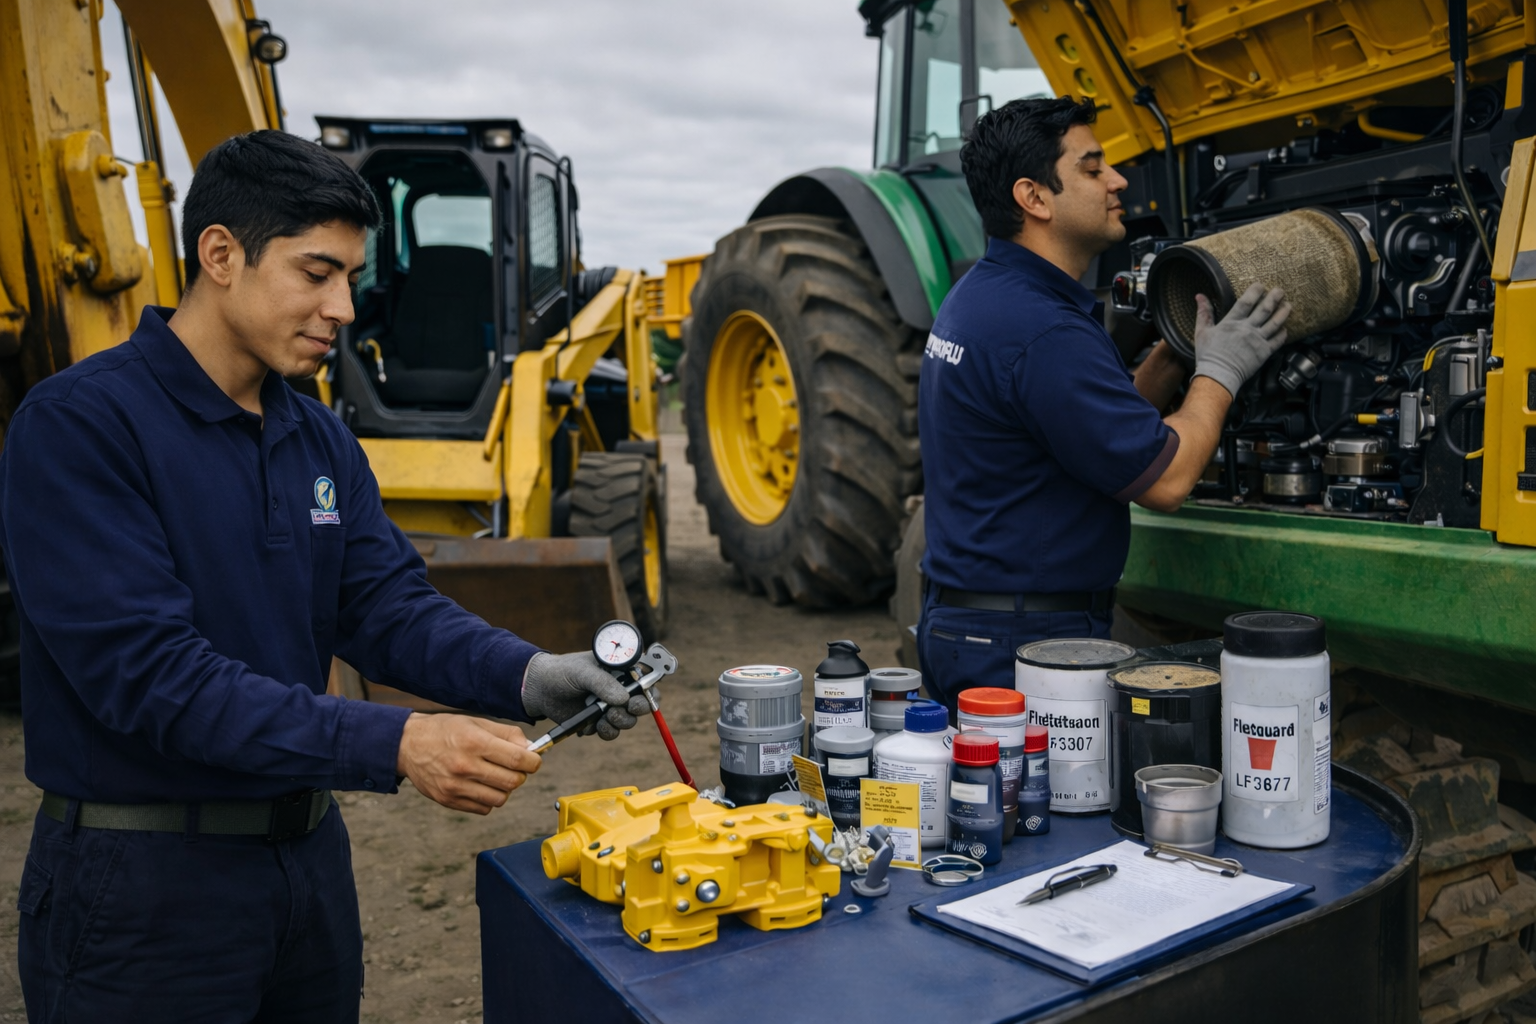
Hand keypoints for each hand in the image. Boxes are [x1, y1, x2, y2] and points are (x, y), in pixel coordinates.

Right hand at [396, 713, 540, 814]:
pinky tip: (481, 785)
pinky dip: (489, 799)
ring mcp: (456, 786)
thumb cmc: (444, 731)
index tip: (533, 760)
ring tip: (495, 776)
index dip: (533, 762)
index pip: (517, 760)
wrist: (407, 745)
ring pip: (500, 798)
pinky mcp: (449, 800)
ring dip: (504, 789)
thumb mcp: (477, 722)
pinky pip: (484, 808)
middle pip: (512, 782)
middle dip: (520, 774)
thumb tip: (531, 748)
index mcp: (474, 742)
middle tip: (513, 766)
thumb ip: (507, 734)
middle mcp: (465, 766)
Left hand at [522, 651, 652, 739]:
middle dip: (636, 709)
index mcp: (621, 670)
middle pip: (643, 703)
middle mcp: (620, 688)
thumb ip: (602, 683)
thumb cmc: (562, 672)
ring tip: (603, 716)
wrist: (539, 690)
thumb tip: (623, 699)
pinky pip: (611, 731)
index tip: (640, 697)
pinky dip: (605, 731)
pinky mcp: (600, 721)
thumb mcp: (582, 672)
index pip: (647, 678)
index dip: (650, 689)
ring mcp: (611, 706)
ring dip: (619, 721)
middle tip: (624, 708)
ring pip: (628, 720)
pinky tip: (591, 725)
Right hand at [1191, 283, 1291, 396]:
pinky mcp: (1264, 352)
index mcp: (1232, 322)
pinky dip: (1283, 333)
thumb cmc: (1208, 355)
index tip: (1260, 285)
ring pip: (1275, 322)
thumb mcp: (1201, 332)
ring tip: (1288, 305)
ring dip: (1283, 312)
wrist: (1218, 376)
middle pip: (1265, 309)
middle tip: (1280, 290)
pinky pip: (1277, 340)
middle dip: (1274, 297)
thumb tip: (1200, 296)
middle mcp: (1247, 329)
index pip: (1246, 301)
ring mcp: (1258, 340)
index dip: (1255, 291)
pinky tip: (1284, 328)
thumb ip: (1203, 313)